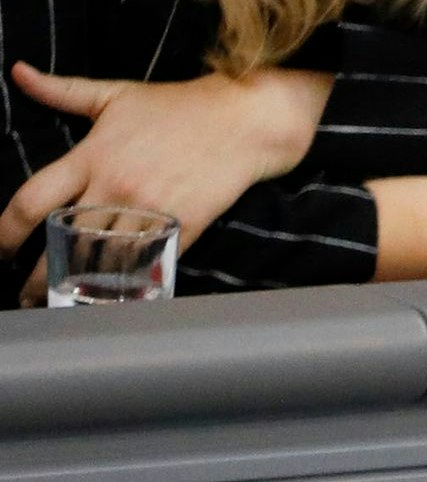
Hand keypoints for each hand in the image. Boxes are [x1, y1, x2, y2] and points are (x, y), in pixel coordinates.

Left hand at [6, 62, 331, 300]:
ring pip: (106, 260)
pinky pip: (151, 264)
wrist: (241, 122)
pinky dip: (133, 285)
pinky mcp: (184, 227)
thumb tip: (19, 72)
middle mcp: (116, 188)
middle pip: (66, 242)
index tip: (0, 250)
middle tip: (28, 294)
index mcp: (91, 157)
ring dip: (84, 285)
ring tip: (67, 303)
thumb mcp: (114, 94)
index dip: (8, 231)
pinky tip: (117, 300)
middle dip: (41, 275)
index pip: (35, 200)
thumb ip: (61, 91)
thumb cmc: (178, 107)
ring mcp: (151, 211)